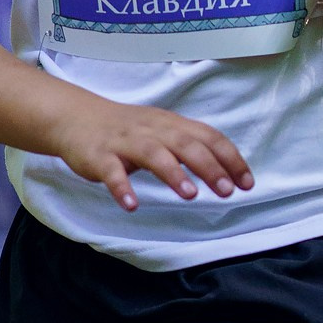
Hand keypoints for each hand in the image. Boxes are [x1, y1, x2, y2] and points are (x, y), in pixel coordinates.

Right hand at [48, 94, 252, 211]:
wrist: (75, 117)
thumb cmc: (126, 129)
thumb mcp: (162, 131)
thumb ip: (189, 146)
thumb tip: (226, 171)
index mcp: (171, 125)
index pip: (208, 137)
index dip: (229, 158)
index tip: (246, 183)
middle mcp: (152, 130)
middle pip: (185, 144)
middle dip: (209, 167)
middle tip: (226, 191)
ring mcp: (125, 142)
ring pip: (153, 153)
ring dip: (173, 173)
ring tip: (190, 195)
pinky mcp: (99, 156)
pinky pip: (111, 172)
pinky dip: (121, 187)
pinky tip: (131, 205)